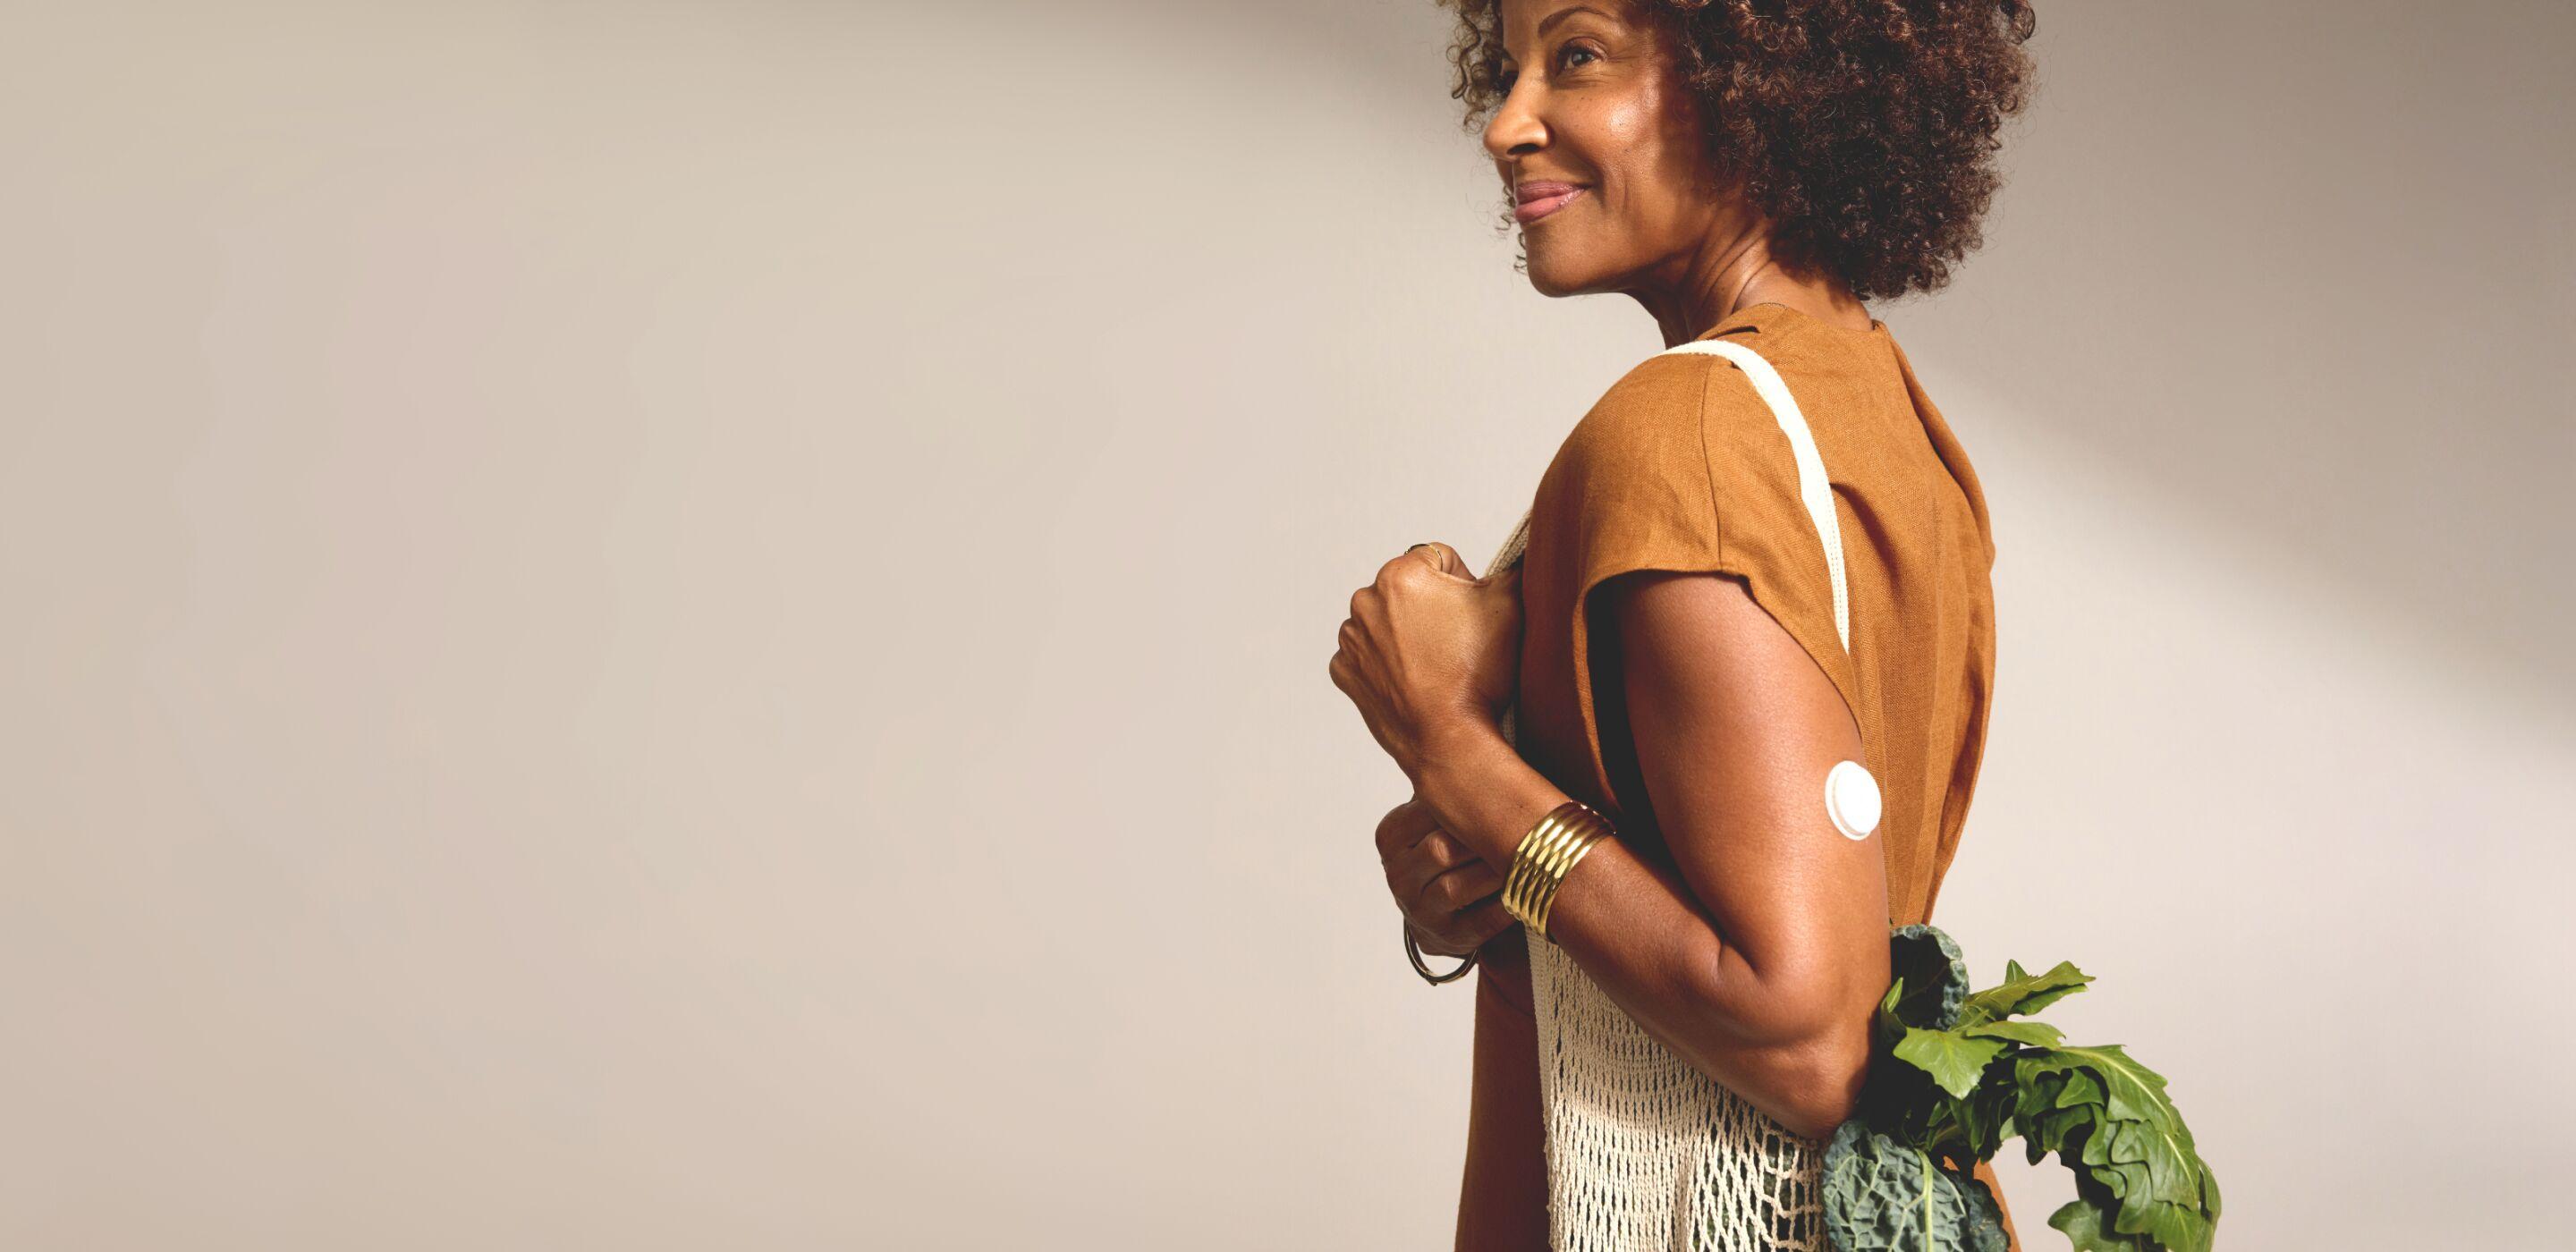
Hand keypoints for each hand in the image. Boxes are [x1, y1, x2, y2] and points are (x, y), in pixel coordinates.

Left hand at [1327, 541, 1522, 784]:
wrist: (1451, 739)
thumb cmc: (1477, 674)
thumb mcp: (1510, 605)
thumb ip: (1512, 568)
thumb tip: (1518, 556)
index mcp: (1399, 574)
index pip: (1439, 559)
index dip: (1464, 584)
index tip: (1471, 616)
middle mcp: (1364, 600)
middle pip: (1408, 590)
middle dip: (1431, 608)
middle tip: (1456, 642)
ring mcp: (1351, 640)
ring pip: (1386, 621)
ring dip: (1406, 634)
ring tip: (1435, 664)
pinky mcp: (1345, 672)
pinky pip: (1369, 656)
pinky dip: (1387, 664)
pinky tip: (1413, 680)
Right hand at [1376, 795, 1516, 956]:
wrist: (1443, 914)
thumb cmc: (1450, 847)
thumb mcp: (1438, 816)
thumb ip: (1448, 782)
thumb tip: (1474, 720)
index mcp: (1392, 837)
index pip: (1423, 814)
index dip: (1461, 805)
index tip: (1500, 791)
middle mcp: (1398, 875)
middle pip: (1441, 850)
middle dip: (1483, 838)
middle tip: (1525, 823)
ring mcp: (1418, 910)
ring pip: (1458, 887)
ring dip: (1497, 870)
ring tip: (1531, 855)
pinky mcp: (1445, 938)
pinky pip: (1478, 921)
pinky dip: (1505, 905)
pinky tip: (1528, 890)